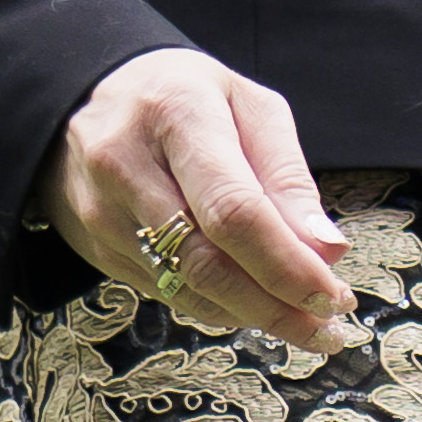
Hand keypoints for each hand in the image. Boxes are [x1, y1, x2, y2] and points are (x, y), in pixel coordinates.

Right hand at [44, 44, 351, 345]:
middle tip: (328, 324)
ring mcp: (102, 210)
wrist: (89, 97)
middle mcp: (126, 164)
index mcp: (177, 114)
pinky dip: (219, 306)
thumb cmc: (186, 98)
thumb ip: (288, 178)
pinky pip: (167, 293)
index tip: (332, 296)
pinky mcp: (96, 245)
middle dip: (276, 306)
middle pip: (207, 262)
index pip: (234, 210)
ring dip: (252, 315)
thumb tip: (327, 251)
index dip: (288, 266)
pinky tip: (252, 302)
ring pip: (186, 289)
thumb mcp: (250, 108)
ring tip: (303, 321)